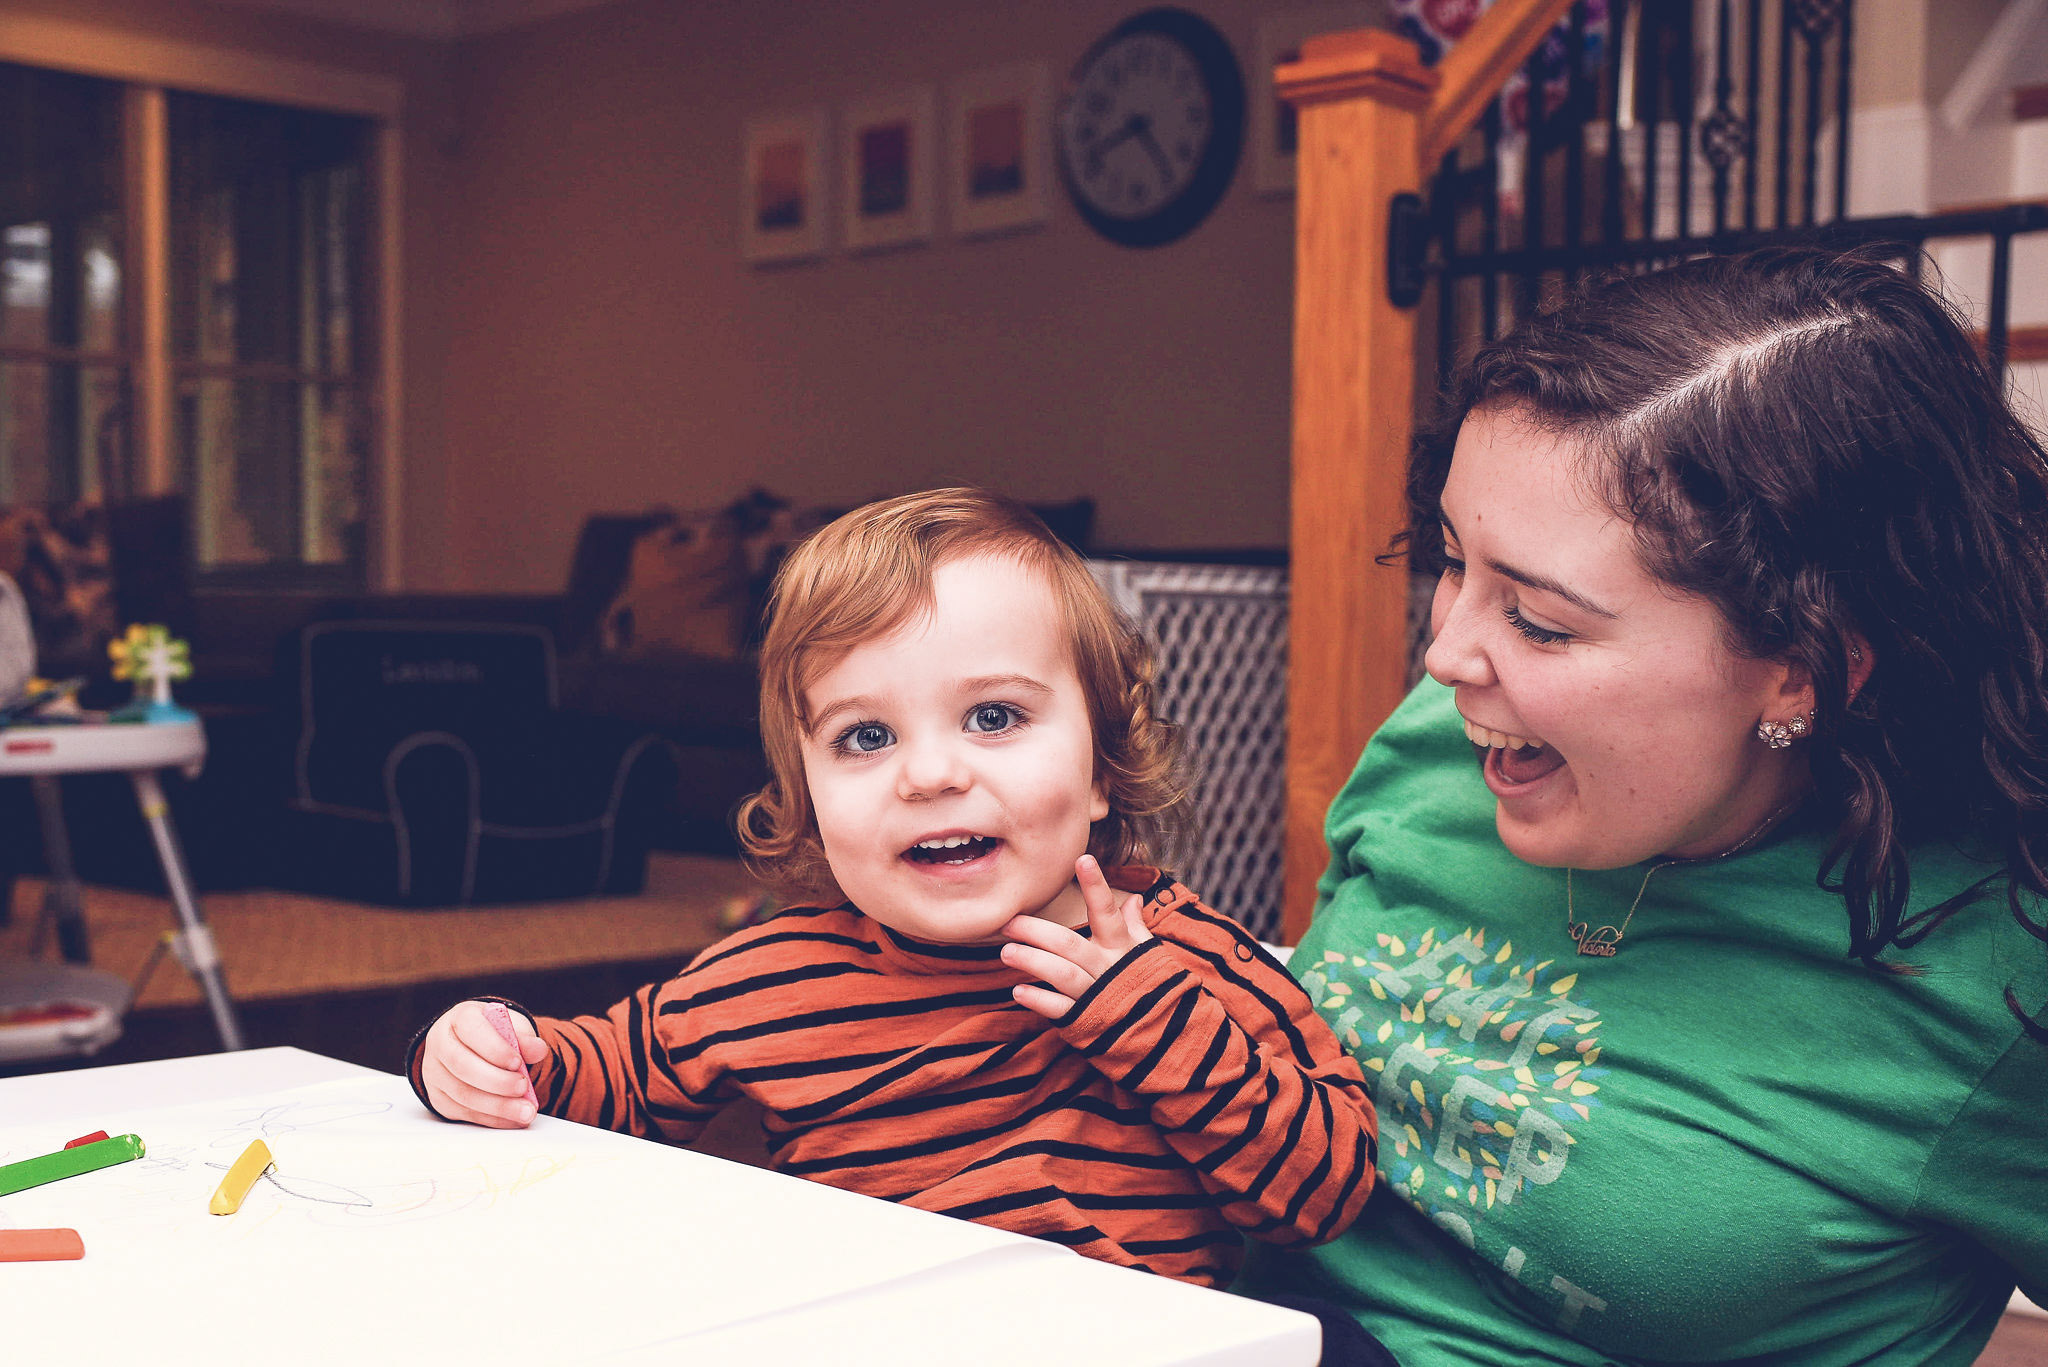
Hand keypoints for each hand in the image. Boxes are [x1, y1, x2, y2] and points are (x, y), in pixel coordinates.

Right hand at [419, 1001, 548, 1127]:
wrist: (473, 1047)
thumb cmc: (493, 1034)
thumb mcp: (511, 1027)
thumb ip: (524, 1037)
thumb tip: (538, 1050)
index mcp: (458, 1019)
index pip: (471, 1031)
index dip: (495, 1049)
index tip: (518, 1062)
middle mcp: (440, 1045)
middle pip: (463, 1066)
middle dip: (498, 1081)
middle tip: (524, 1087)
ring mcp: (435, 1073)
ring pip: (463, 1094)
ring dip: (498, 1106)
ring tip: (525, 1110)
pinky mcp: (439, 1098)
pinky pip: (464, 1112)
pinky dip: (492, 1118)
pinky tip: (512, 1118)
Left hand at [1000, 855, 1151, 1019]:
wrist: (1165, 1035)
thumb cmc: (1151, 985)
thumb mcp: (1148, 953)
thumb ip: (1135, 926)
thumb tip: (1133, 898)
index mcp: (1122, 947)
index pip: (1107, 911)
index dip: (1095, 885)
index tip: (1082, 859)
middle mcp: (1109, 967)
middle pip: (1069, 944)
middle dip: (1036, 931)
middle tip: (1008, 922)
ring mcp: (1097, 994)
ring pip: (1062, 974)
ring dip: (1032, 961)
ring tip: (1007, 952)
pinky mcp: (1087, 1020)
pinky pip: (1061, 1010)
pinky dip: (1039, 1001)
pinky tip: (1019, 991)